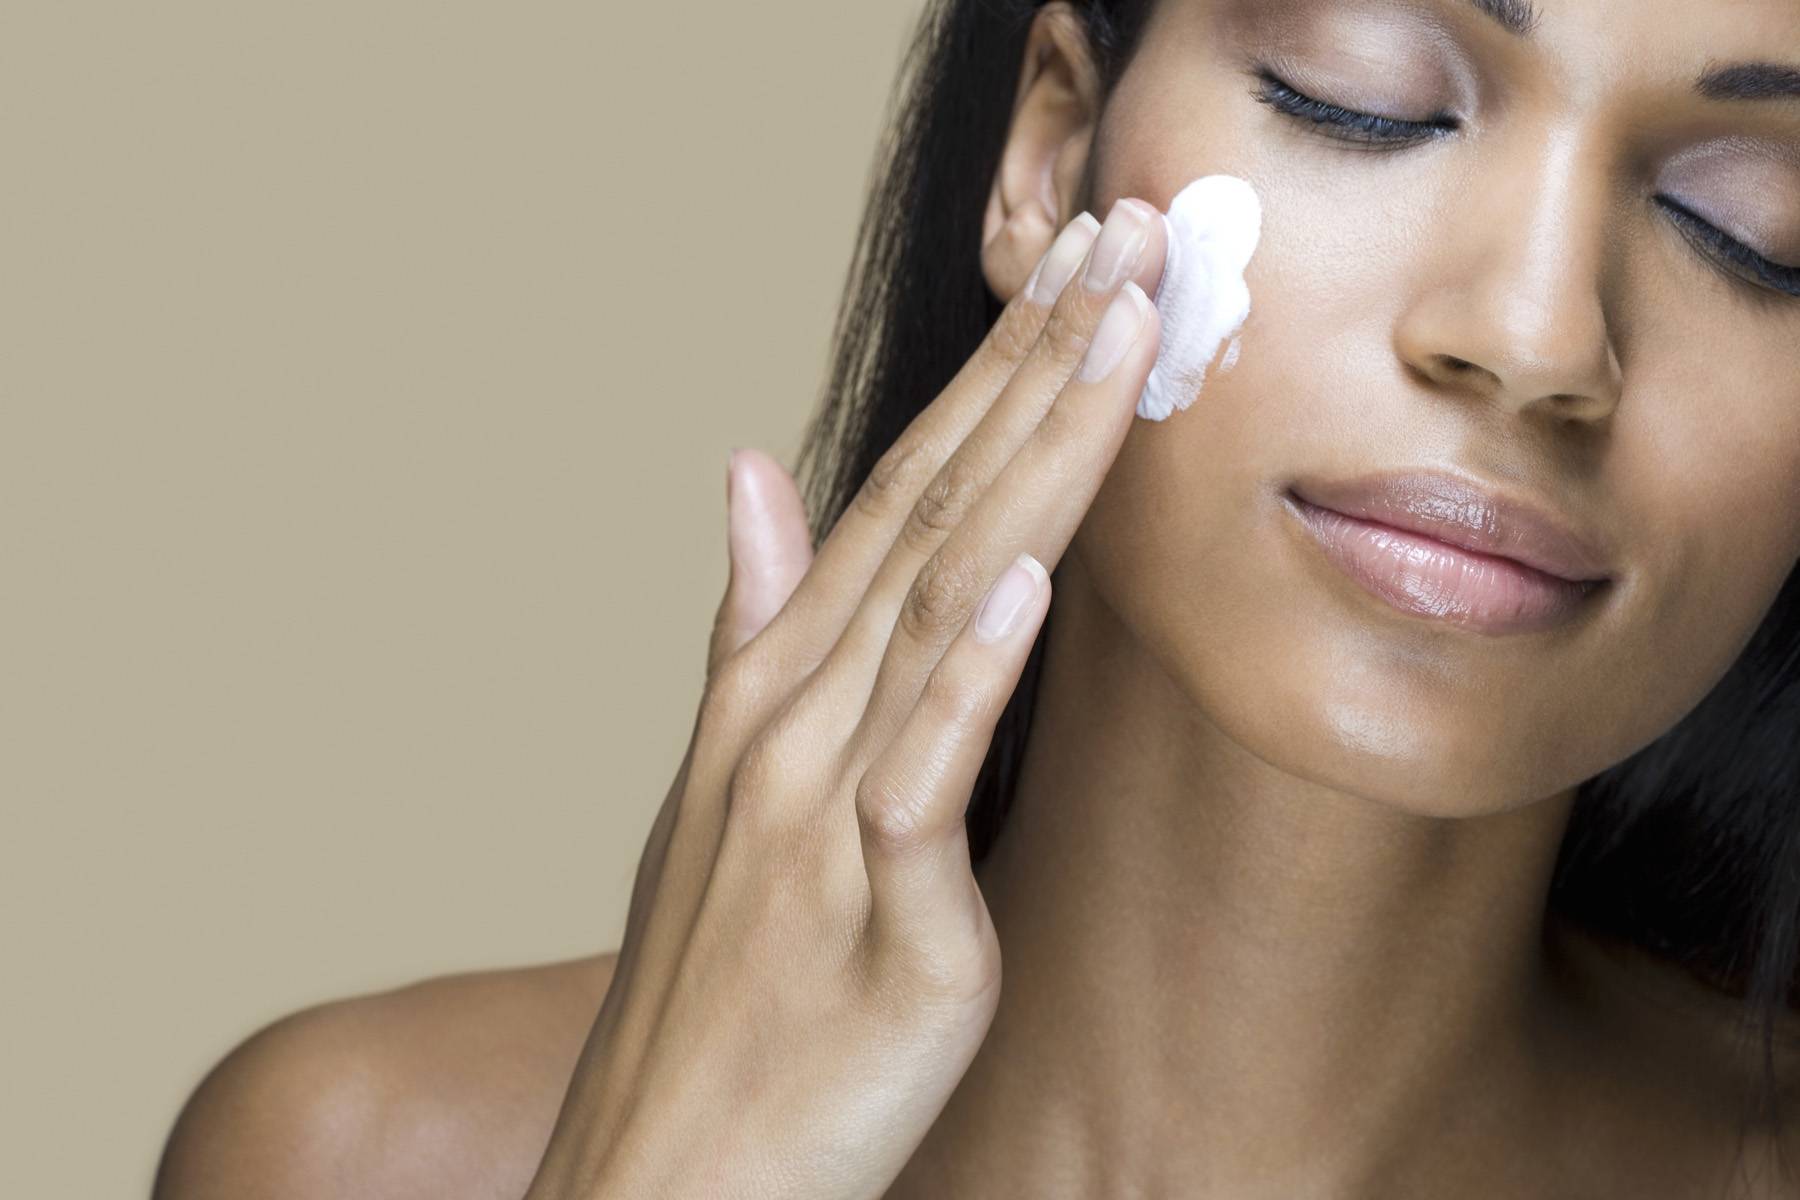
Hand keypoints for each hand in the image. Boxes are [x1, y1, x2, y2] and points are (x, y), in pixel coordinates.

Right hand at [525, 197, 1168, 1199]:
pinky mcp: (874, 923)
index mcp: (775, 687)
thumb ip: (750, 625)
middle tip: (1118, 238)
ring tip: (1111, 335)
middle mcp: (790, 723)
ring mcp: (824, 816)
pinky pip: (919, 780)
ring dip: (1029, 464)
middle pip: (927, 515)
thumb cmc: (720, 987)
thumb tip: (748, 471)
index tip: (1067, 272)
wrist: (665, 1169)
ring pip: (936, 610)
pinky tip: (1024, 578)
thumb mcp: (726, 786)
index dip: (988, 375)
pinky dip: (964, 674)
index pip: (897, 495)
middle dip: (1031, 369)